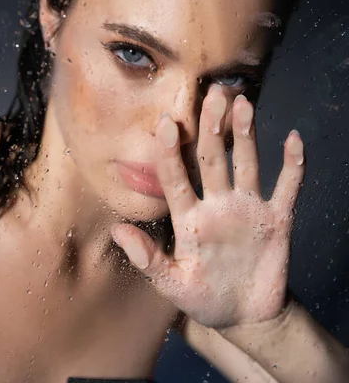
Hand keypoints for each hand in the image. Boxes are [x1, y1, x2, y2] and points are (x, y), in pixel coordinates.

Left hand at [110, 85, 304, 328]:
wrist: (244, 315)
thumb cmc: (204, 298)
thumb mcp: (173, 284)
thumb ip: (149, 260)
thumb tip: (117, 231)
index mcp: (190, 218)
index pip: (177, 178)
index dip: (169, 152)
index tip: (164, 122)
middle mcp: (218, 204)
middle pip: (213, 158)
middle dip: (212, 127)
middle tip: (211, 94)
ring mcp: (248, 209)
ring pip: (246, 164)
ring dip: (247, 135)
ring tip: (243, 104)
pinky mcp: (277, 220)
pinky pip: (286, 187)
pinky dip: (293, 165)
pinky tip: (293, 140)